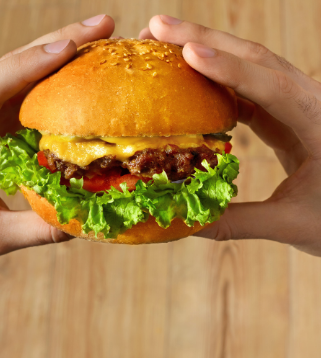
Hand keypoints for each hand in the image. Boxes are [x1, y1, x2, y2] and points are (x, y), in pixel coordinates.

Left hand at [0, 15, 114, 267]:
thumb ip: (33, 230)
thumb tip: (84, 222)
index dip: (32, 64)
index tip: (72, 47)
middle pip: (13, 67)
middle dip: (58, 42)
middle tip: (104, 27)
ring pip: (22, 76)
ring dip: (61, 57)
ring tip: (101, 45)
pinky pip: (27, 98)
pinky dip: (56, 84)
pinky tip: (83, 81)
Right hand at [140, 15, 320, 255]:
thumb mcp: (290, 224)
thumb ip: (236, 223)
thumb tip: (183, 223)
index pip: (275, 88)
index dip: (230, 70)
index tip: (187, 52)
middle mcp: (312, 103)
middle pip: (257, 60)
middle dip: (206, 39)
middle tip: (158, 28)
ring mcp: (298, 104)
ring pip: (251, 66)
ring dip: (208, 51)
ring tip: (166, 45)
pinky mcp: (286, 112)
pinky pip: (249, 88)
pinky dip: (218, 80)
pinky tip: (190, 78)